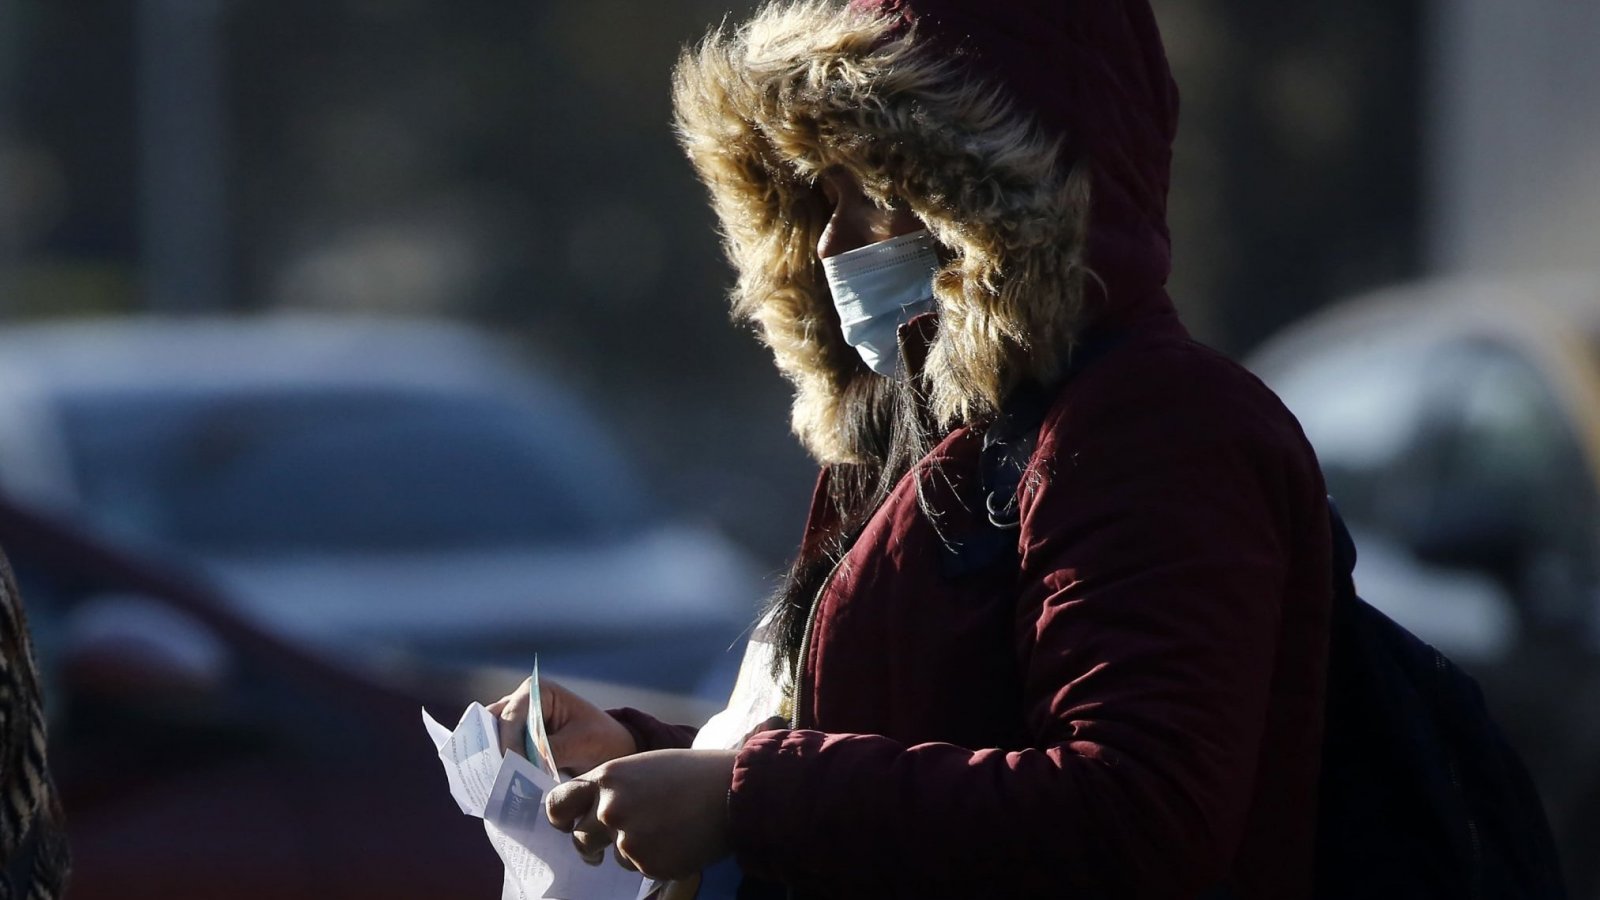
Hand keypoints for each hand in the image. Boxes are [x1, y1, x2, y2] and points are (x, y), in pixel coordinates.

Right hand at [486, 676, 636, 775]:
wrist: (609, 752)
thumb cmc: (600, 739)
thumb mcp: (581, 744)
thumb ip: (552, 750)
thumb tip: (524, 765)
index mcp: (538, 691)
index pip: (513, 715)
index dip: (509, 741)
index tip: (514, 767)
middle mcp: (521, 702)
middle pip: (495, 726)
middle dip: (496, 752)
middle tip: (498, 780)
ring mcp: (515, 722)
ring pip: (491, 742)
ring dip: (494, 763)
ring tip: (497, 788)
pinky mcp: (514, 743)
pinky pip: (498, 755)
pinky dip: (498, 771)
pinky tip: (502, 790)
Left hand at [545, 749, 735, 879]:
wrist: (731, 792)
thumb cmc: (690, 773)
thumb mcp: (641, 766)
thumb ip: (611, 786)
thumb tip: (587, 809)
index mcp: (607, 778)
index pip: (558, 803)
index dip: (561, 816)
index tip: (568, 822)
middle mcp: (610, 809)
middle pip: (580, 837)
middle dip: (594, 841)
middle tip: (617, 835)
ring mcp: (628, 839)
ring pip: (613, 855)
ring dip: (630, 848)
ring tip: (663, 828)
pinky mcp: (648, 864)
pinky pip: (639, 867)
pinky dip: (654, 858)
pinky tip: (675, 840)